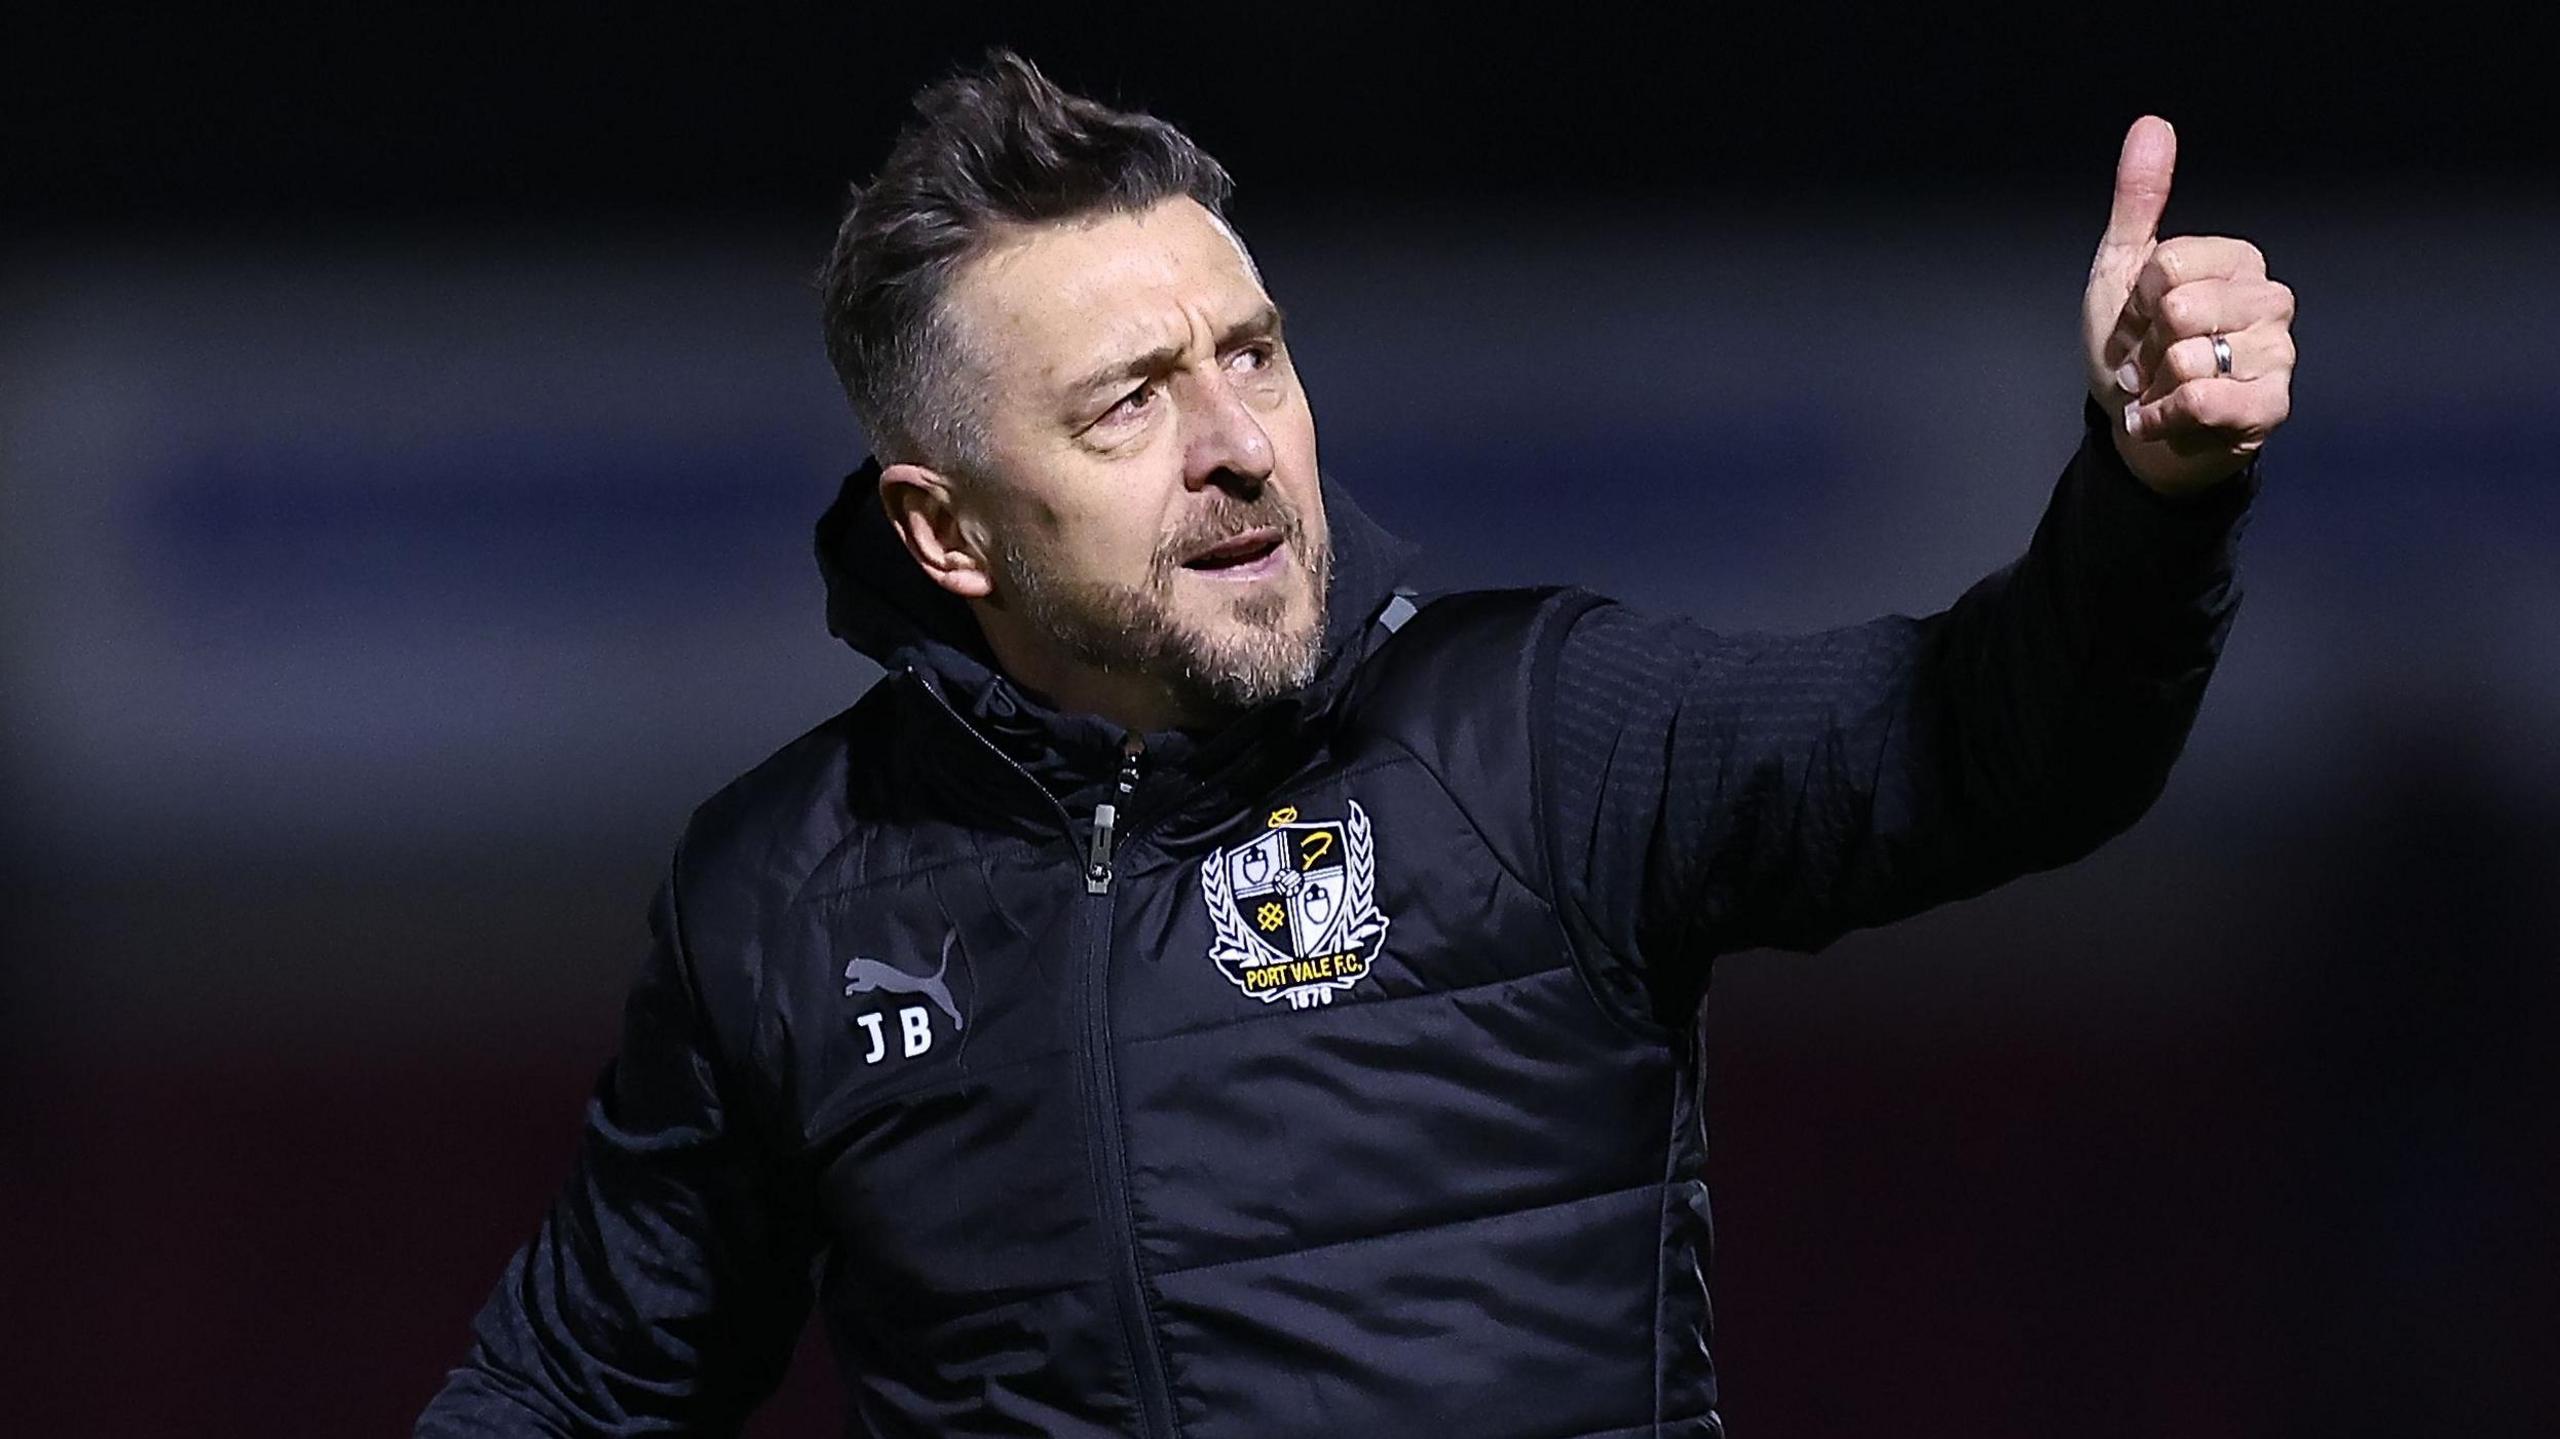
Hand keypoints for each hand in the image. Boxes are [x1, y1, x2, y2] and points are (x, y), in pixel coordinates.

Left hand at [2082, 116, 2295, 495]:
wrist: (2138, 429)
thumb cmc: (2134, 348)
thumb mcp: (2122, 269)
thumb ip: (2139, 200)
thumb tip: (2152, 124)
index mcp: (2238, 260)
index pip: (2166, 266)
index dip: (2133, 305)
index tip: (2137, 323)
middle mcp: (2270, 301)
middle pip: (2178, 308)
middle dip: (2142, 345)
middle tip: (2147, 360)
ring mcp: (2277, 354)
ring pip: (2188, 357)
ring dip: (2151, 384)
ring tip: (2160, 388)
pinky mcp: (2271, 406)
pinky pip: (2204, 400)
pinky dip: (2162, 417)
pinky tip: (2163, 418)